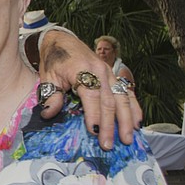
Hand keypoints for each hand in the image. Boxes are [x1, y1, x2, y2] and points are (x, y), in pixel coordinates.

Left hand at [38, 31, 141, 149]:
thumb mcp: (47, 76)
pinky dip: (134, 107)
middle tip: (109, 144)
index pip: (92, 96)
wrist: (61, 40)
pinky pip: (127, 92)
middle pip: (109, 101)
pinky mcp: (113, 75)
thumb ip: (50, 95)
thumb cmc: (54, 60)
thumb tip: (49, 114)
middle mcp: (100, 71)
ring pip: (122, 98)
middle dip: (111, 125)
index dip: (94, 115)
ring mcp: (109, 73)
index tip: (95, 132)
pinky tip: (137, 121)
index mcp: (82, 70)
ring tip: (128, 137)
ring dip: (127, 120)